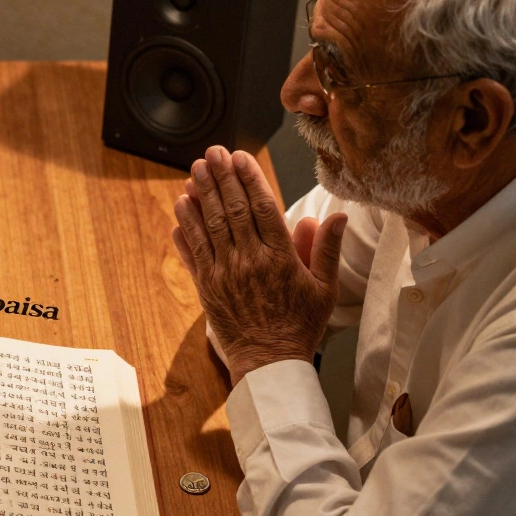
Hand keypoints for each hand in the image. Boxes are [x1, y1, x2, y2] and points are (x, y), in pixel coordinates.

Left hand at [170, 146, 345, 383]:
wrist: (269, 363)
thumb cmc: (300, 325)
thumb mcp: (325, 288)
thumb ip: (327, 249)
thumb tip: (335, 216)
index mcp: (281, 258)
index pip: (264, 208)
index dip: (250, 179)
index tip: (240, 157)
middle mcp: (250, 261)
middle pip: (233, 210)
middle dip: (221, 178)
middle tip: (212, 153)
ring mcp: (225, 274)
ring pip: (210, 227)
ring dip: (200, 196)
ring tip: (194, 170)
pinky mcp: (206, 287)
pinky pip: (193, 253)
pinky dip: (185, 230)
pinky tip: (180, 208)